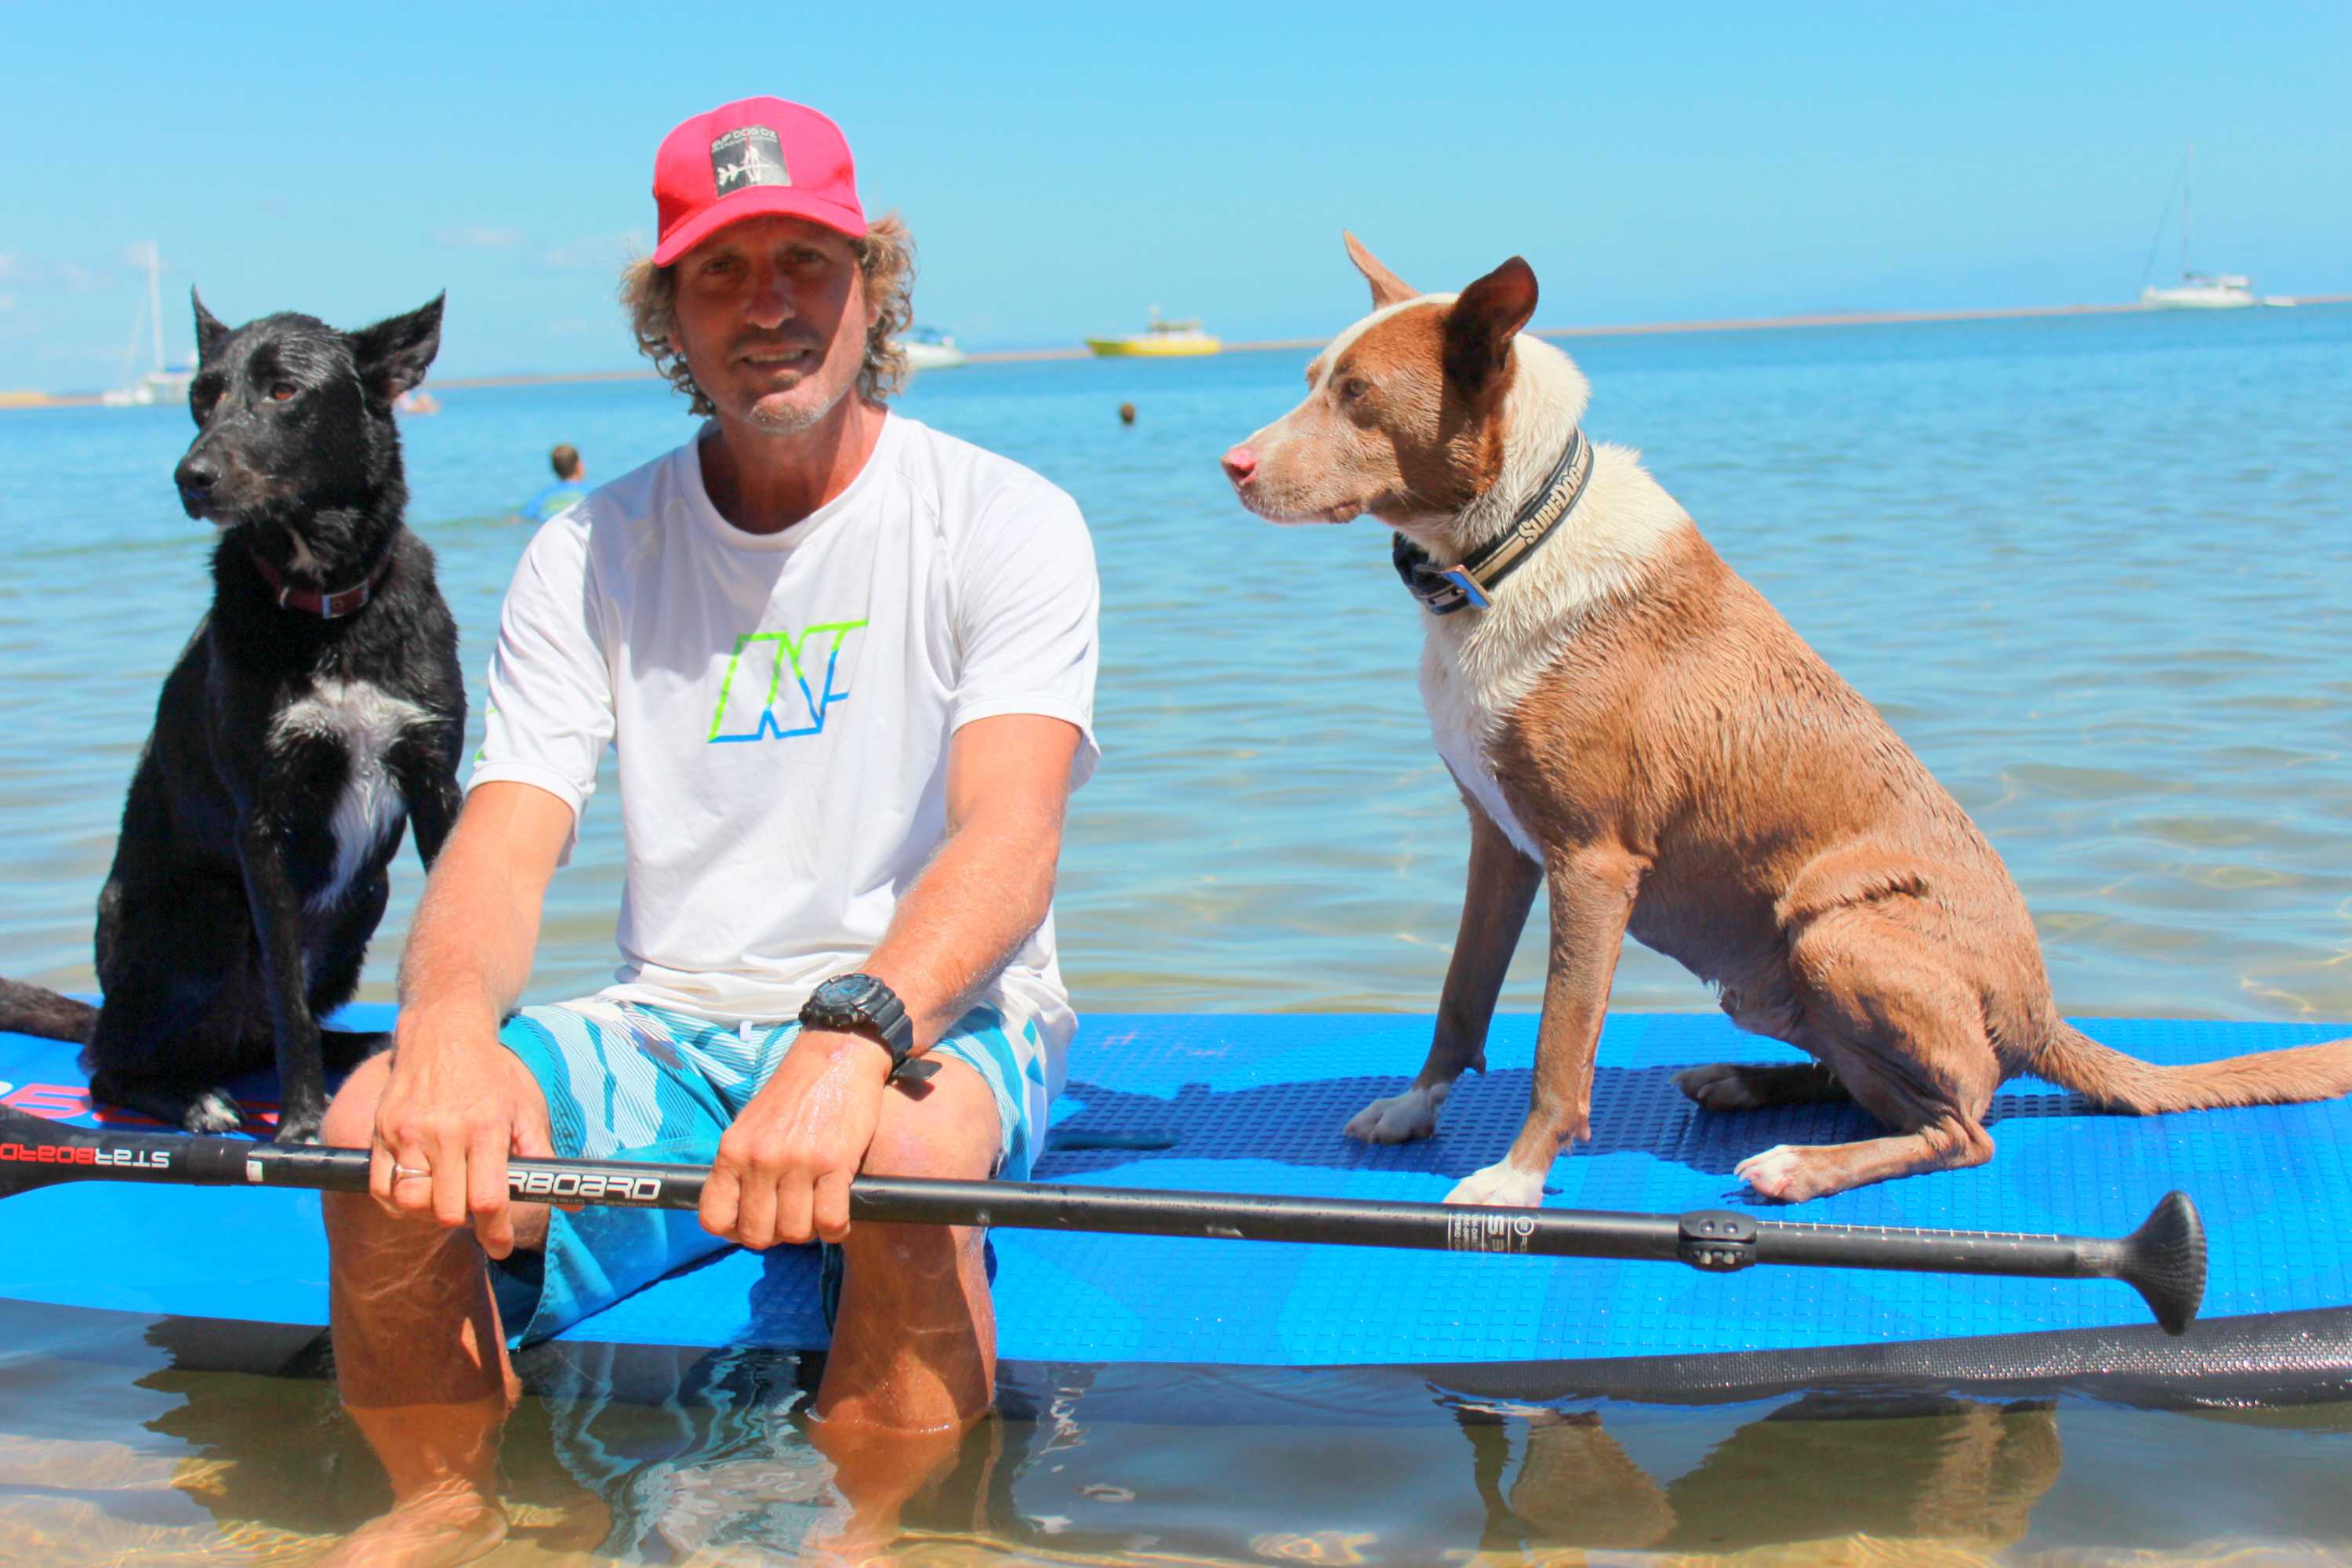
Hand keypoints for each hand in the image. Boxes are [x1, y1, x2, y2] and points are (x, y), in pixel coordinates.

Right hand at [370, 1003, 556, 1258]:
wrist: (444, 1035)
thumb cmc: (492, 1077)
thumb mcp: (527, 1110)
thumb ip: (544, 1159)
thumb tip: (573, 1204)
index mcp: (486, 1129)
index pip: (488, 1200)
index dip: (496, 1232)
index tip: (501, 1246)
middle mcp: (444, 1133)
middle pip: (447, 1211)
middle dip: (465, 1223)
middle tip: (476, 1213)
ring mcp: (408, 1134)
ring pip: (412, 1204)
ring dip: (431, 1213)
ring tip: (449, 1198)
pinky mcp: (381, 1133)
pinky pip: (382, 1189)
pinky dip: (399, 1202)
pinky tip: (421, 1191)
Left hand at [699, 1028, 890, 1248]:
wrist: (836, 1056)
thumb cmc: (794, 1095)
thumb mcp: (750, 1126)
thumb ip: (740, 1167)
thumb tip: (740, 1216)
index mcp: (732, 1150)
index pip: (714, 1219)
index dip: (735, 1233)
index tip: (754, 1224)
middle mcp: (759, 1158)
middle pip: (758, 1235)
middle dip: (777, 1236)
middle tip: (792, 1217)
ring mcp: (797, 1161)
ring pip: (796, 1232)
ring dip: (810, 1231)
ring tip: (817, 1211)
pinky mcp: (835, 1162)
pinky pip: (830, 1220)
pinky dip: (837, 1227)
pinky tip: (839, 1213)